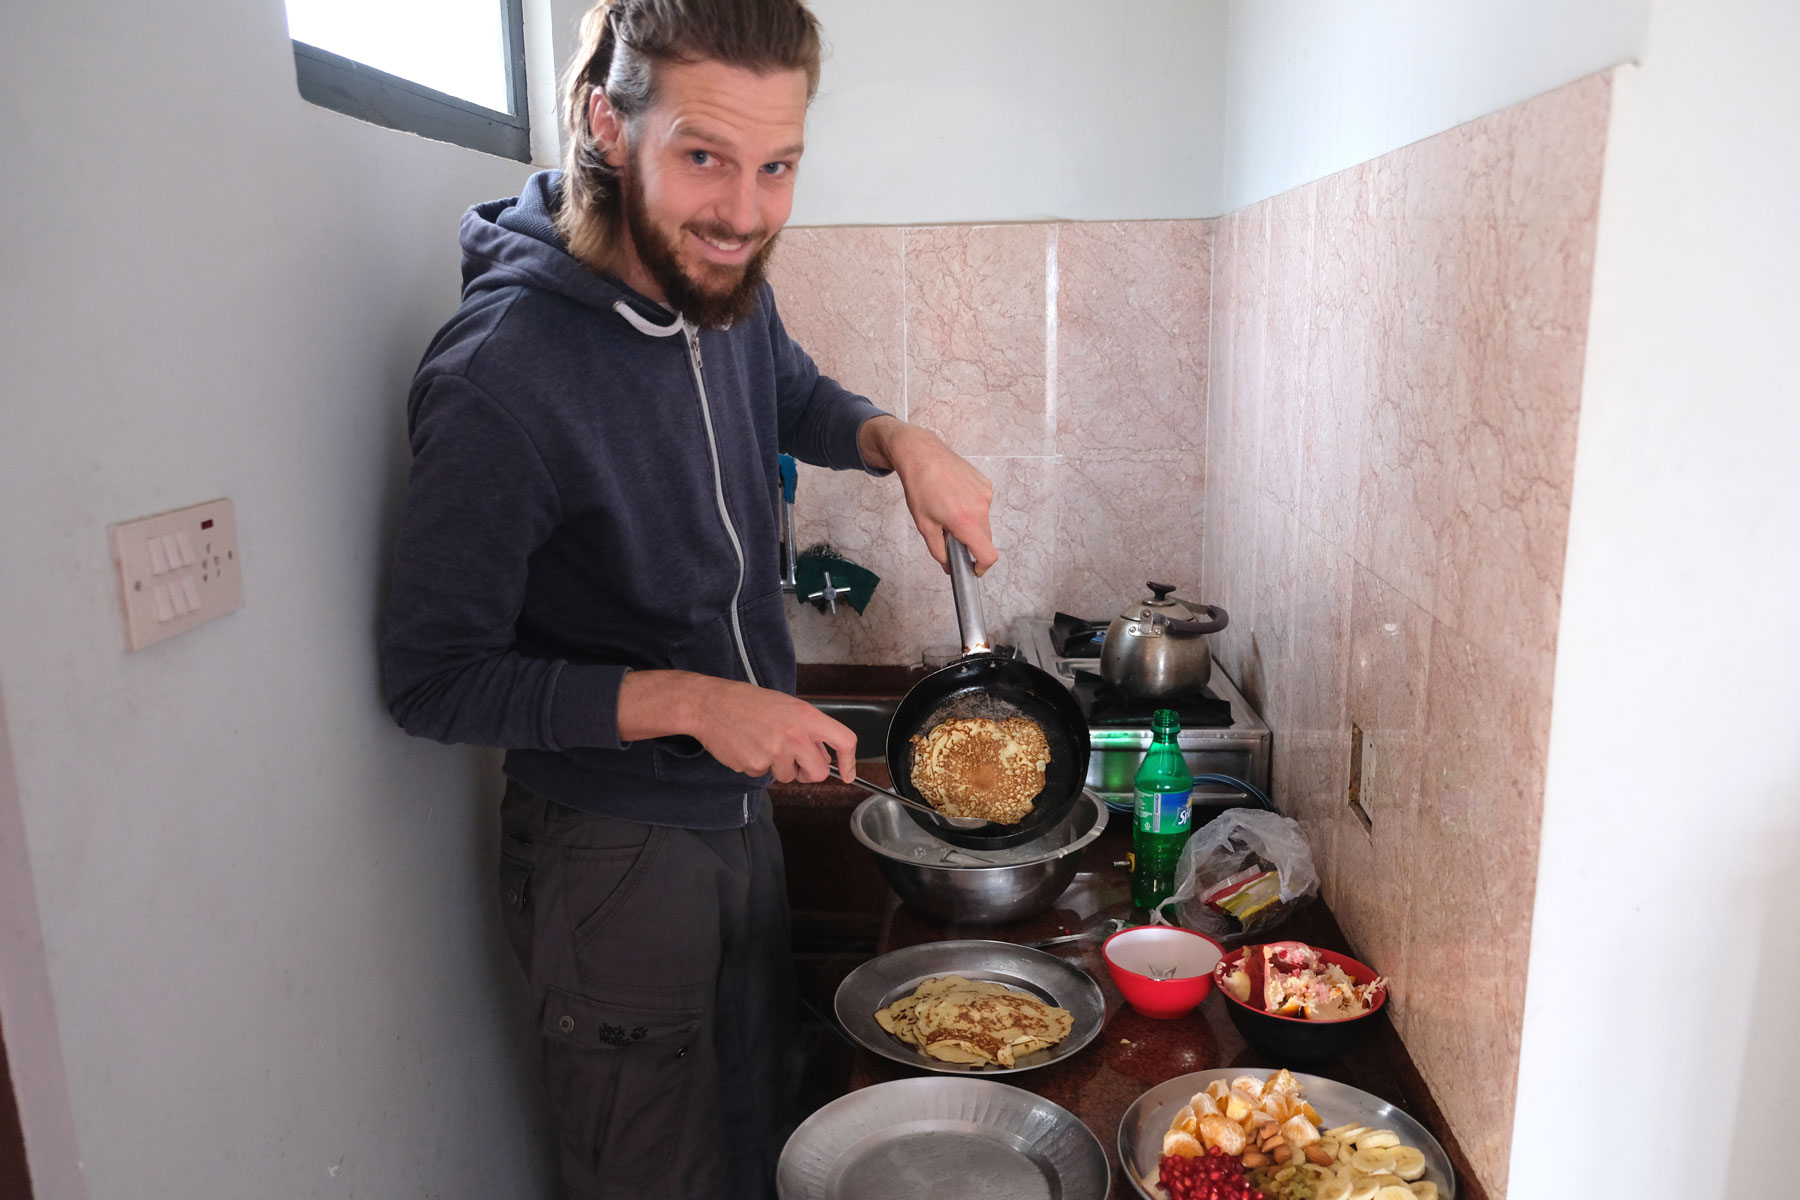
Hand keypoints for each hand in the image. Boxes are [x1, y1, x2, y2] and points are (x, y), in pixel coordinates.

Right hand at [619, 671, 858, 783]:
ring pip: (788, 777)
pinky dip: (757, 766)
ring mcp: (774, 753)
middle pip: (817, 773)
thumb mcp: (786, 706)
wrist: (711, 704)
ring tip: (762, 744)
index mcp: (806, 716)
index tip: (847, 774)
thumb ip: (808, 730)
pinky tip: (747, 747)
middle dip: (808, 773)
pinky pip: (764, 775)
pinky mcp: (755, 766)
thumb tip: (824, 755)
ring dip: (779, 767)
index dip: (849, 761)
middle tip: (794, 763)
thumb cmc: (748, 702)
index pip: (844, 740)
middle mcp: (795, 736)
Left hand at [858, 416, 998, 574]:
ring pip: (983, 521)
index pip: (987, 554)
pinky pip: (983, 505)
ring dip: (971, 523)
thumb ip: (938, 551)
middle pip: (985, 538)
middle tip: (951, 535)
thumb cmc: (920, 487)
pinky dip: (972, 508)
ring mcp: (985, 494)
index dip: (981, 567)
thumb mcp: (924, 525)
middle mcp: (980, 508)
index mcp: (965, 521)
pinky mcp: (986, 484)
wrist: (922, 454)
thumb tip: (948, 566)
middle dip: (971, 543)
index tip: (973, 569)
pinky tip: (955, 496)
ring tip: (949, 509)